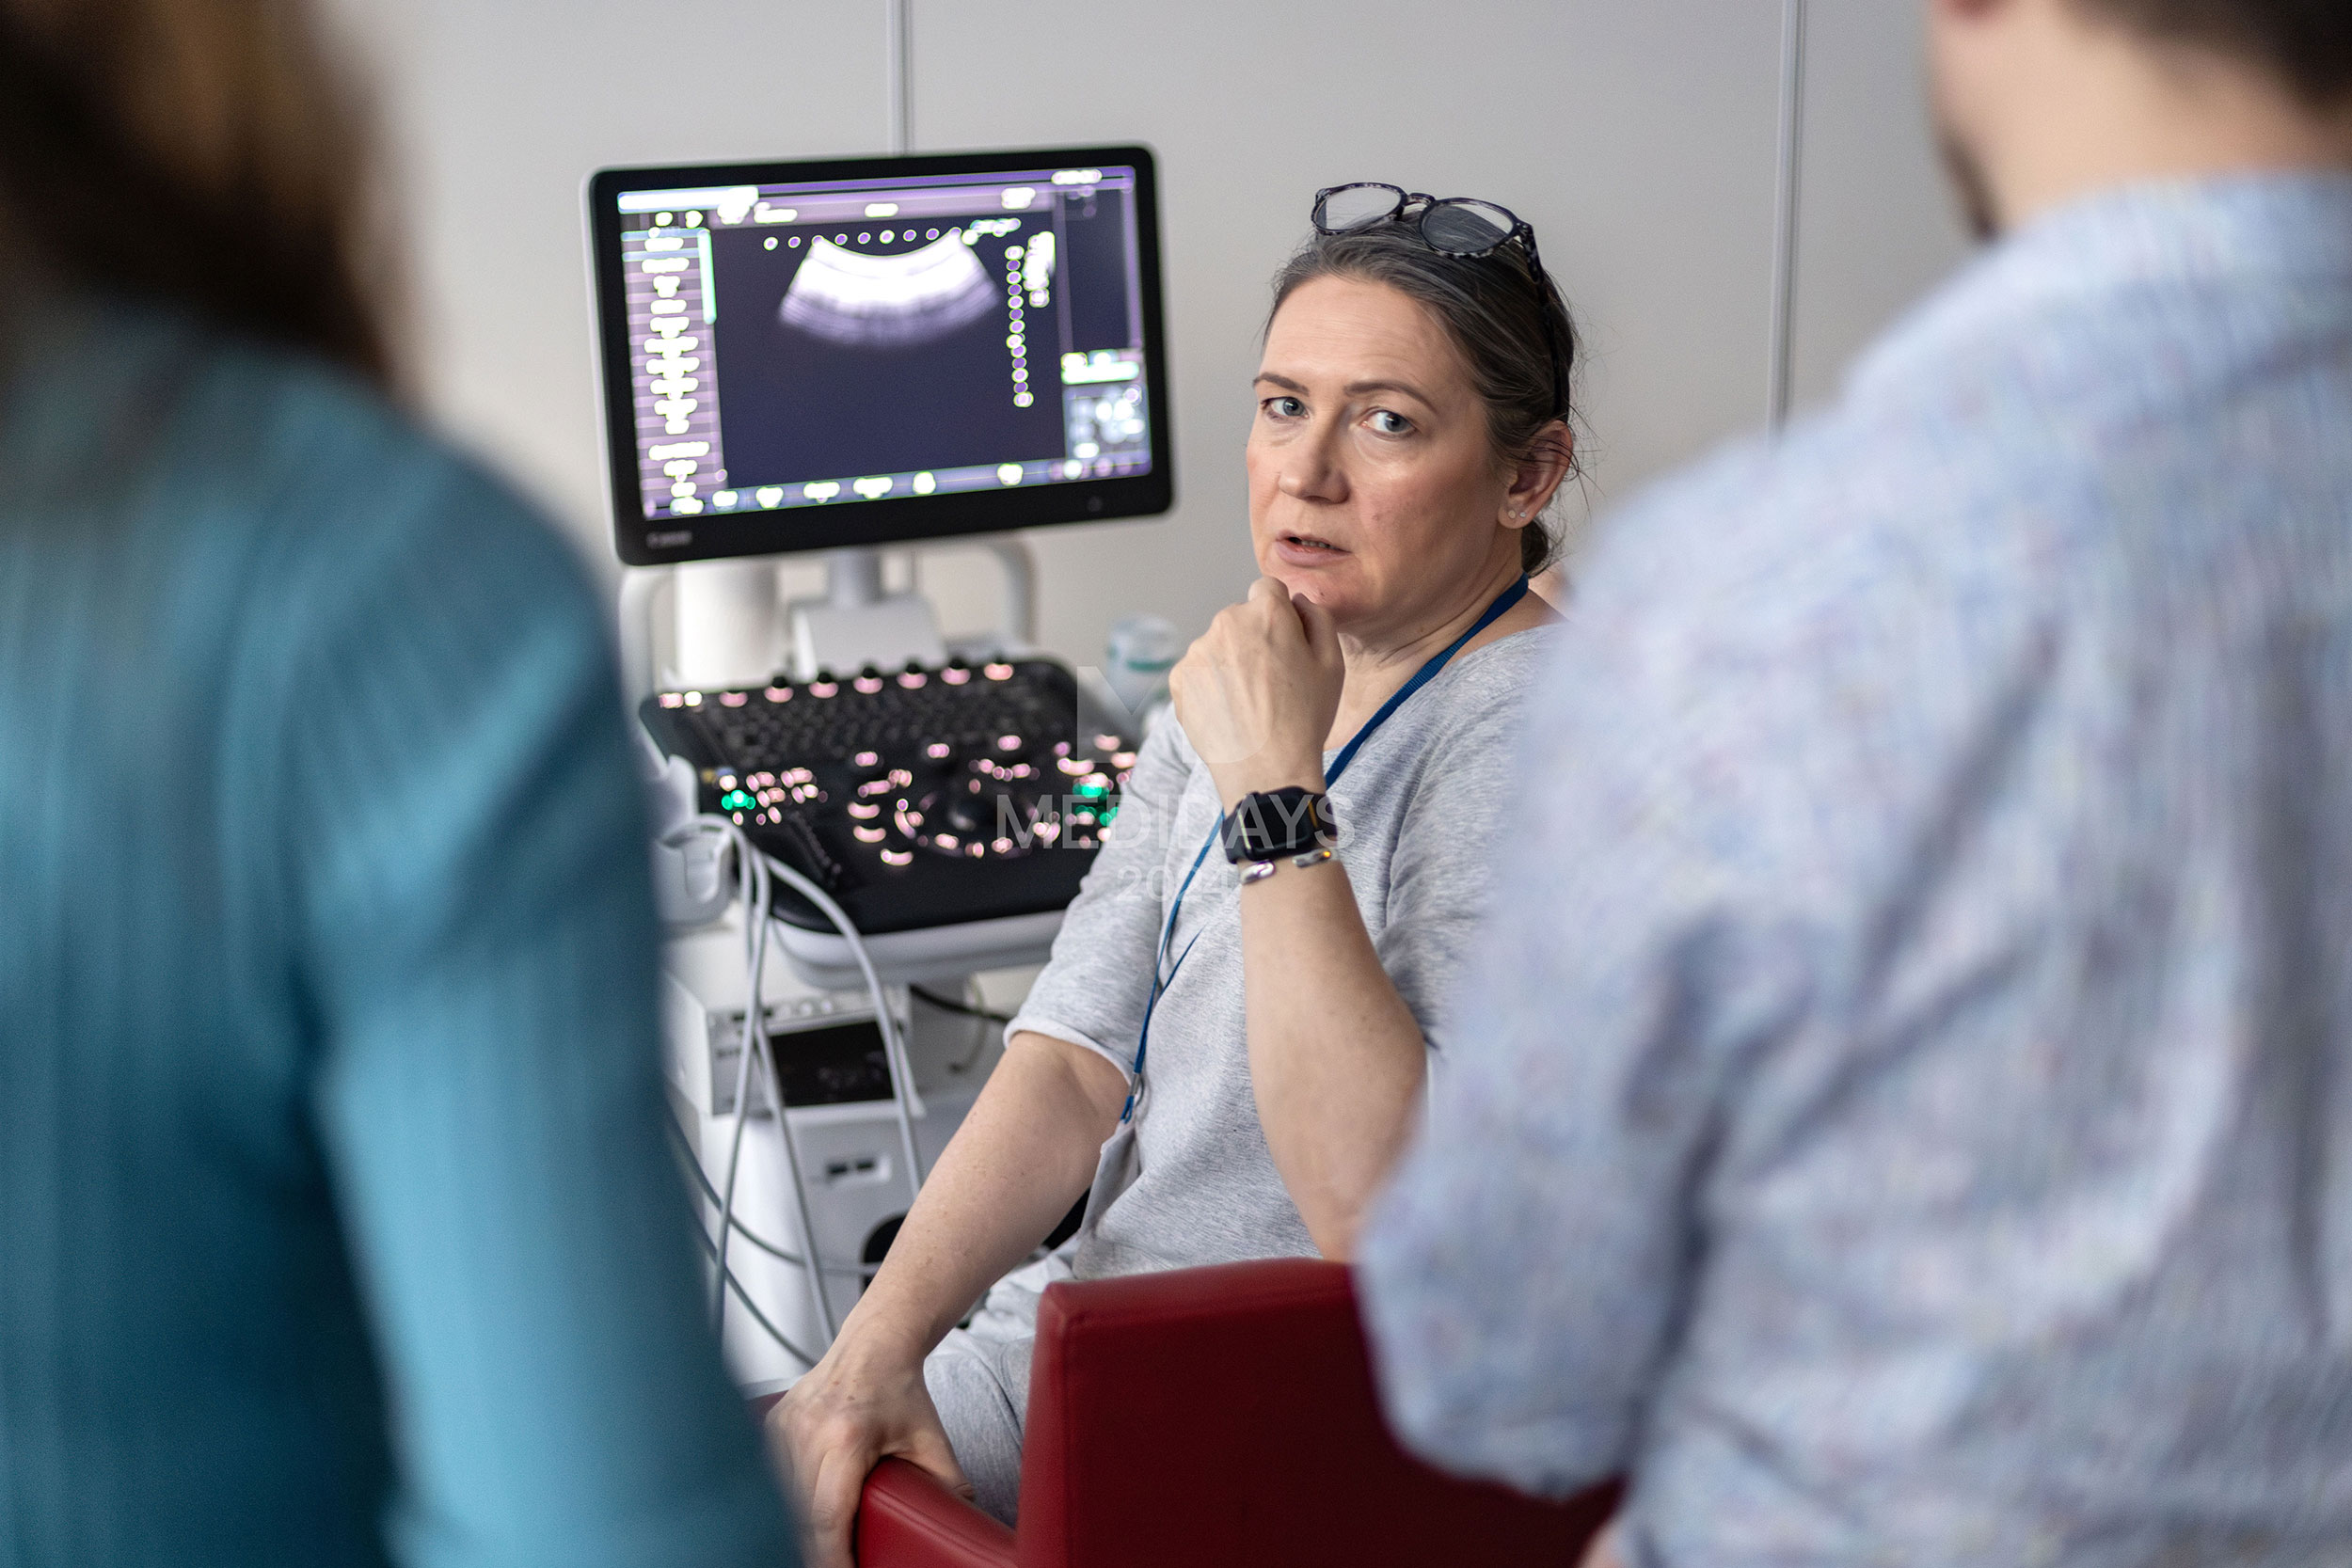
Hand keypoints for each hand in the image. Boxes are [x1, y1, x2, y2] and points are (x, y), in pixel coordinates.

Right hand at [767, 1340, 971, 1567]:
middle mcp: (808, 1431)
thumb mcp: (931, 1438)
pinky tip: (794, 1511)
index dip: (831, 1557)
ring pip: (779, 1496)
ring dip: (794, 1524)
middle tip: (833, 1563)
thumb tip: (962, 1518)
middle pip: (798, 1514)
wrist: (875, 1343)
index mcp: (847, 1437)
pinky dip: (783, 1498)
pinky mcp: (771, 1423)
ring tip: (817, 1541)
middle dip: (813, 1548)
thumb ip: (948, 1482)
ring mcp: (784, 1425)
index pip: (827, 1516)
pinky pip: (769, 1475)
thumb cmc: (901, 1390)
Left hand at [1169, 577, 1343, 807]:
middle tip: (1271, 680)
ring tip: (1249, 702)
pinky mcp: (1179, 678)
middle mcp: (1226, 623)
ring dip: (1230, 662)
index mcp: (1267, 613)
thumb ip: (1317, 618)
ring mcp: (1197, 651)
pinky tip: (1229, 711)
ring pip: (1217, 645)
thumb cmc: (1304, 720)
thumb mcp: (1333, 664)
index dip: (1280, 614)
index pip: (1268, 588)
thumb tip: (1297, 601)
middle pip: (1240, 618)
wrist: (1266, 772)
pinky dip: (1210, 685)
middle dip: (1253, 639)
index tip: (1284, 643)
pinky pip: (1198, 671)